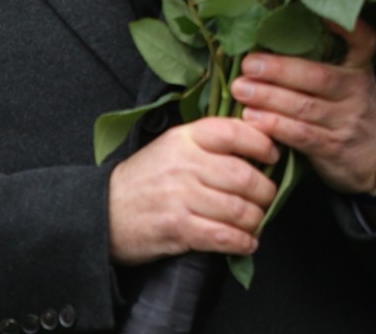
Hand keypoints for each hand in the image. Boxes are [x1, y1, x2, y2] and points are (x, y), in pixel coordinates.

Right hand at [107, 117, 280, 264]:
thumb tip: (259, 146)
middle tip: (269, 198)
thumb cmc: (145, 179)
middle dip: (265, 191)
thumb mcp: (173, 146)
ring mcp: (179, 196)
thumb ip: (210, 142)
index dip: (263, 144)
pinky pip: (221, 235)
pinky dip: (241, 242)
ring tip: (257, 221)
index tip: (275, 156)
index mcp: (186, 138)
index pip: (235, 132)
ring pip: (237, 208)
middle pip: (244, 175)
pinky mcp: (175, 227)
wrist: (100, 213)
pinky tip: (247, 243)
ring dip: (256, 219)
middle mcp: (184, 164)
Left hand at [230, 19, 375, 194]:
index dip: (348, 29)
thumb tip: (268, 40)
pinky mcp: (333, 148)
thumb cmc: (348, 109)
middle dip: (280, 70)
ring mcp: (346, 121)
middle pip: (319, 77)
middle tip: (249, 64)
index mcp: (360, 69)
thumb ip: (322, 64)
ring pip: (305, 107)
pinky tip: (252, 118)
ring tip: (240, 90)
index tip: (325, 16)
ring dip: (269, 98)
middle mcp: (357, 93)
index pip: (364, 43)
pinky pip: (301, 136)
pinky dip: (275, 126)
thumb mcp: (350, 82)